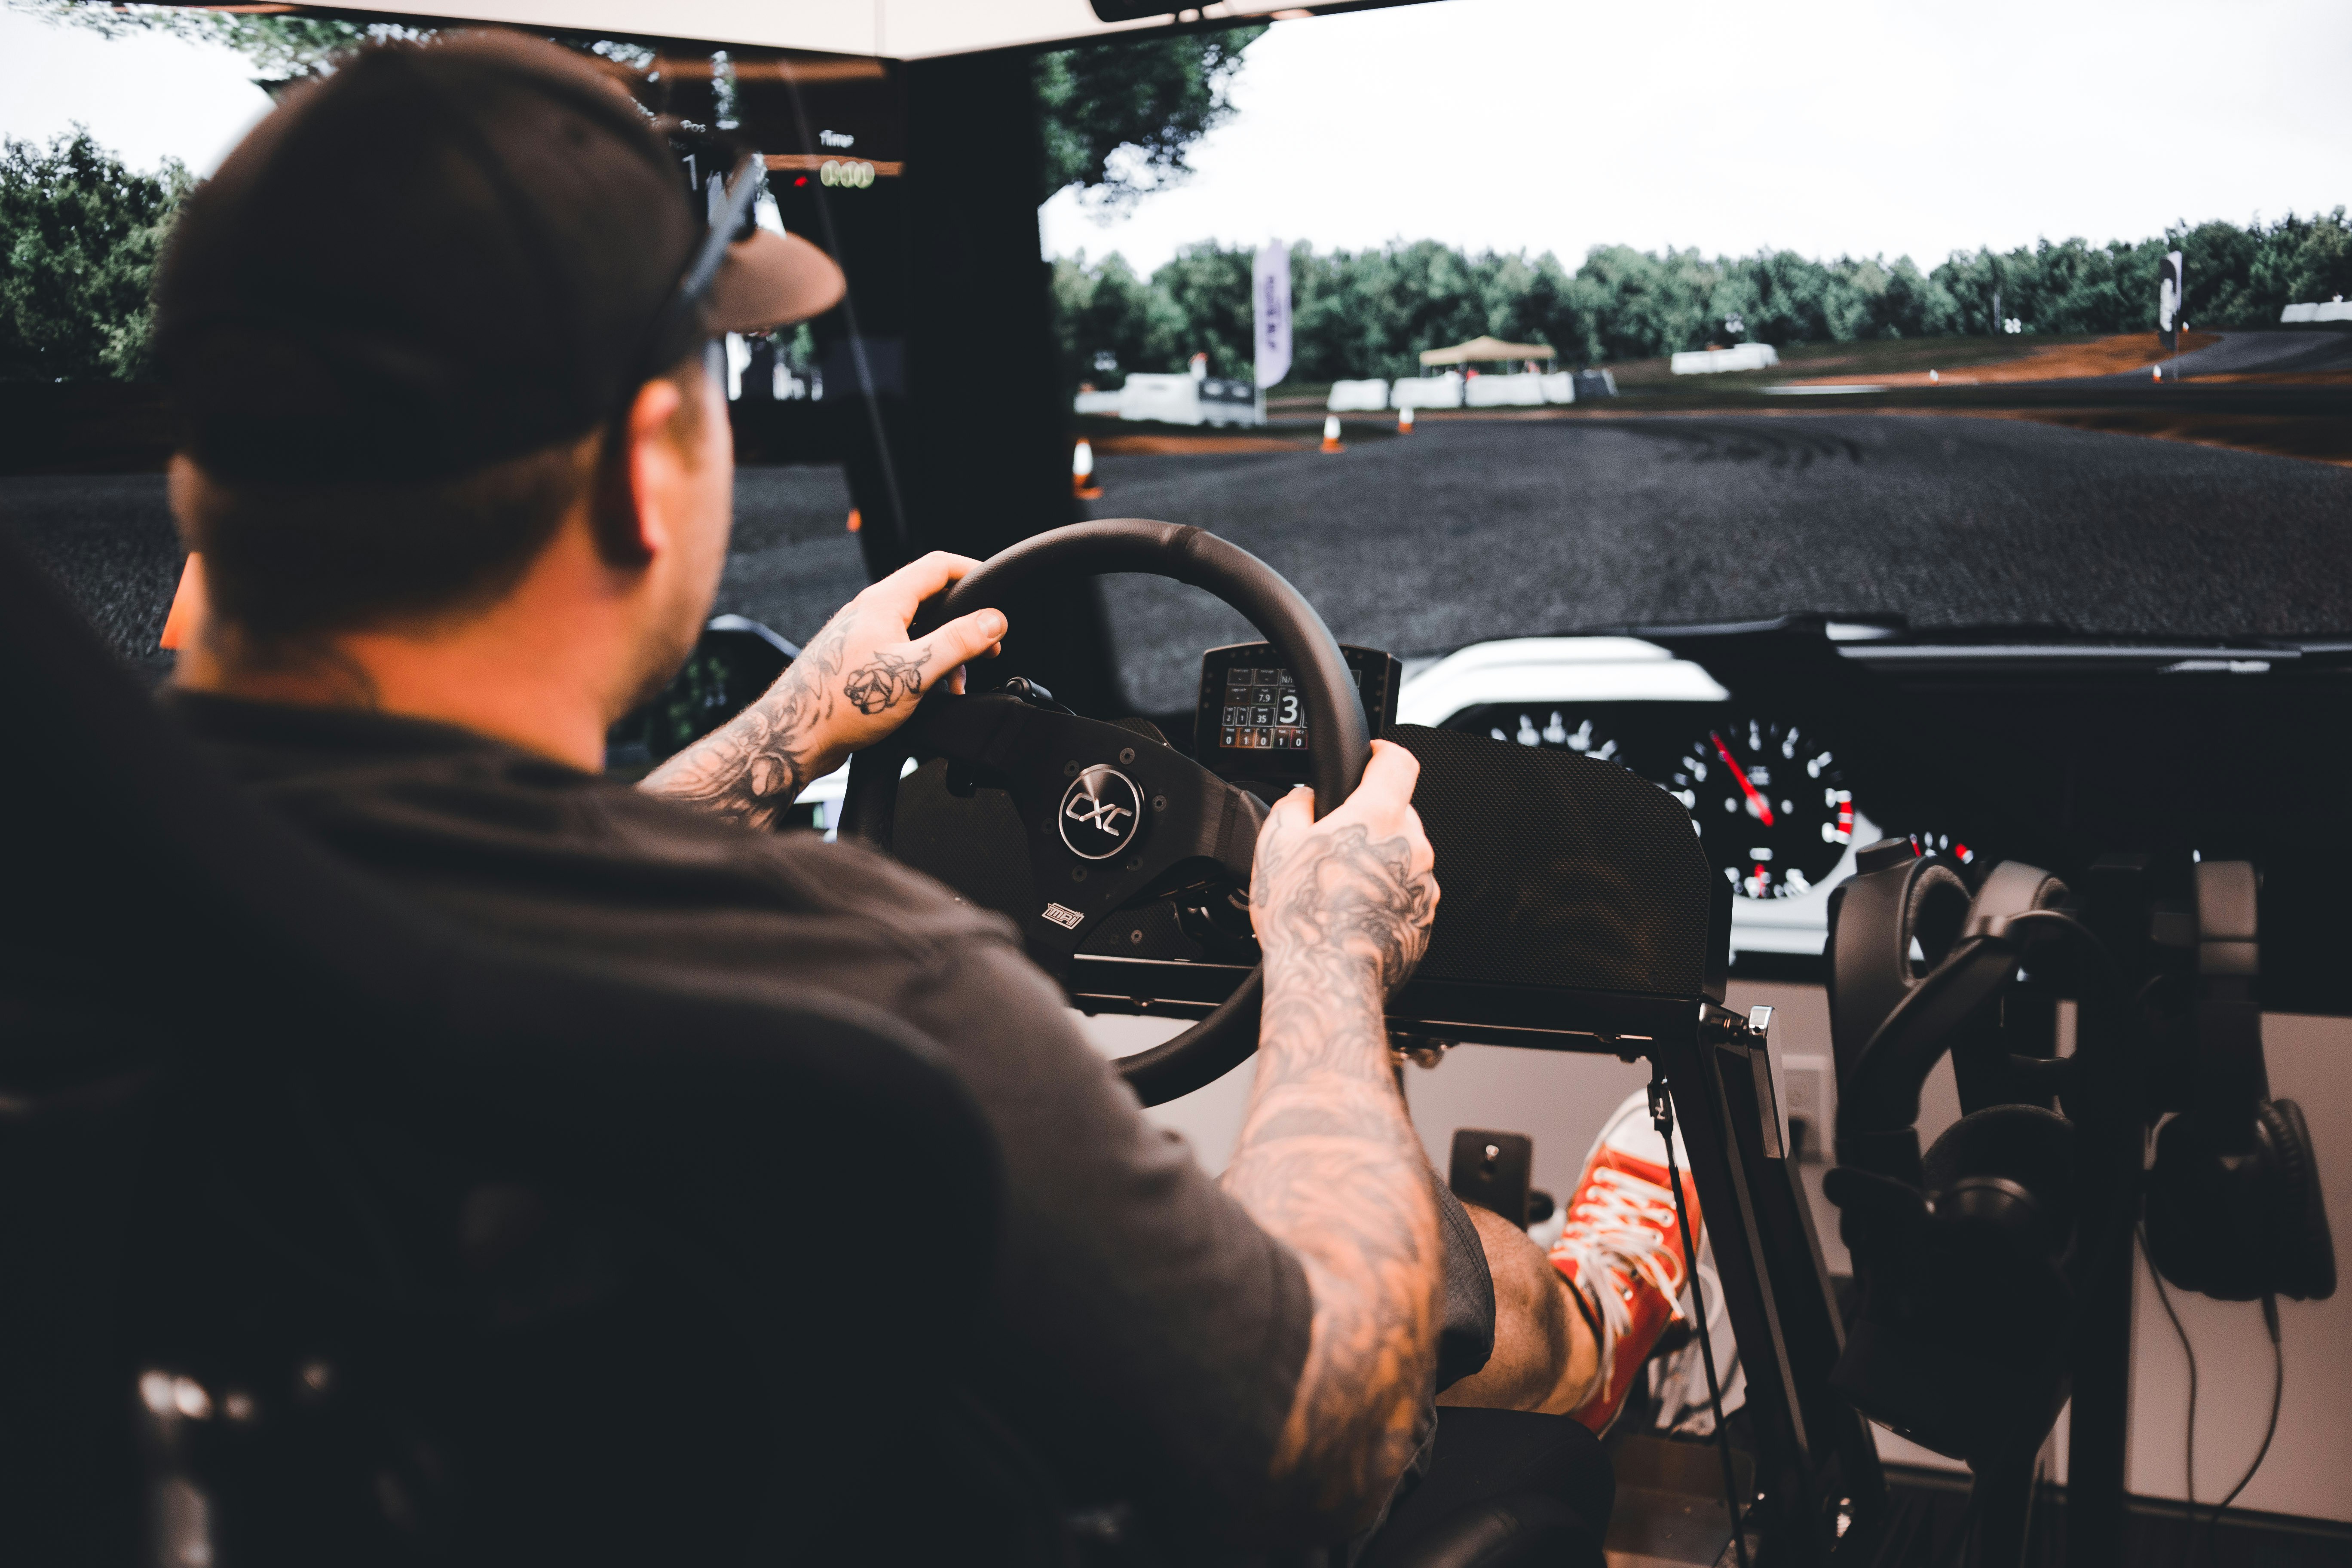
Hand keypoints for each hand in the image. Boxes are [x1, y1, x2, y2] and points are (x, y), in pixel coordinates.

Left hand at [640, 552, 1003, 827]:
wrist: (794, 735)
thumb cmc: (843, 702)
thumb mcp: (914, 671)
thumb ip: (958, 641)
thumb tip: (994, 620)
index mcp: (884, 601)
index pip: (938, 566)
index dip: (972, 571)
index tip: (997, 591)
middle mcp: (870, 612)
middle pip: (930, 599)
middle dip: (964, 622)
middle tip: (987, 649)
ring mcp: (861, 635)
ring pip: (916, 630)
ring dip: (944, 651)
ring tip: (958, 682)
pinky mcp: (856, 661)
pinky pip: (900, 652)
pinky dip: (923, 666)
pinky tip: (930, 695)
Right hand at [1249, 739, 1439, 997]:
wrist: (1327, 981)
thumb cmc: (1304, 916)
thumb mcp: (1275, 844)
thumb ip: (1295, 806)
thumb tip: (1303, 799)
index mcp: (1380, 816)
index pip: (1399, 761)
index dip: (1382, 753)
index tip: (1372, 757)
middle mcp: (1414, 847)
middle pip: (1400, 812)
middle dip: (1370, 819)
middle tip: (1333, 841)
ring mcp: (1425, 887)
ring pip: (1404, 856)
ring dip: (1378, 861)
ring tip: (1337, 887)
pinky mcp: (1426, 921)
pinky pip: (1407, 894)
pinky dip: (1384, 897)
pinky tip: (1351, 915)